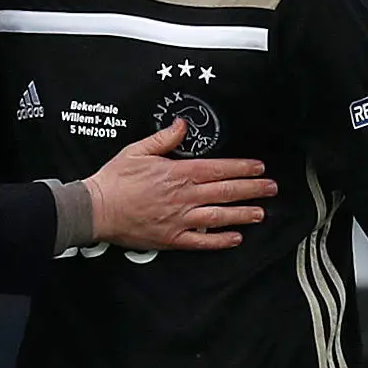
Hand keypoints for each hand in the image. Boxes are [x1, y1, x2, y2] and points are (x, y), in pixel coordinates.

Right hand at [84, 119, 274, 250]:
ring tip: (261, 213)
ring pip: (220, 216)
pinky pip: (202, 241)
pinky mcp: (173, 238)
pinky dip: (220, 240)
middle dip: (252, 189)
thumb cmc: (115, 180)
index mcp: (178, 173)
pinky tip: (235, 238)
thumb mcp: (137, 150)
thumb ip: (164, 139)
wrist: (97, 209)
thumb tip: (181, 125)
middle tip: (271, 188)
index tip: (258, 168)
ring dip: (243, 214)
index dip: (242, 168)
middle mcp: (185, 196)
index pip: (219, 169)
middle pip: (226, 192)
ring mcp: (181, 219)